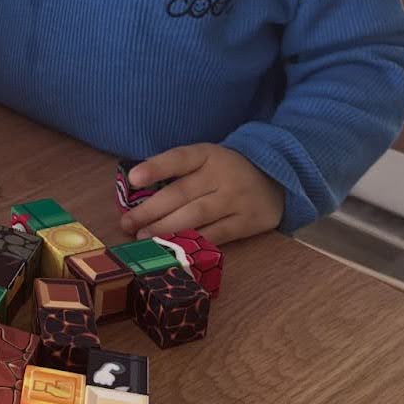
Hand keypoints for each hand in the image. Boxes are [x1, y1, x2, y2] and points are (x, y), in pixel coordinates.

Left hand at [118, 144, 283, 245]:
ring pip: (196, 216)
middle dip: (150, 210)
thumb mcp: (205, 159)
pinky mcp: (248, 222)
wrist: (276, 177)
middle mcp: (221, 175)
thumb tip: (136, 193)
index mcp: (207, 154)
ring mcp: (236, 199)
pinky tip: (173, 249)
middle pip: (181, 193)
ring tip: (143, 238)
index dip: (156, 167)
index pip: (179, 158)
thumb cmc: (226, 170)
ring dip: (166, 229)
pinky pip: (216, 235)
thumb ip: (177, 172)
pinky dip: (193, 243)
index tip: (133, 178)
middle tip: (127, 223)